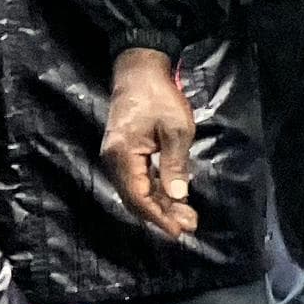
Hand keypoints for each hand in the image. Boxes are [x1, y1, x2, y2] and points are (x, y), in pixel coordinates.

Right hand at [101, 47, 201, 240]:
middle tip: (190, 226)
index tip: (179, 231)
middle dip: (162, 215)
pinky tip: (173, 198)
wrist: (138, 71)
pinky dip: (156, 191)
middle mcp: (114, 161)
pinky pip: (138, 180)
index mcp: (122, 156)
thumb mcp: (176, 129)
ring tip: (187, 216)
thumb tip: (178, 197)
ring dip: (160, 205)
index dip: (159, 217)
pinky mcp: (123, 153)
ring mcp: (116, 157)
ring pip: (137, 191)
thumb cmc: (159, 97)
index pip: (139, 197)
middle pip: (136, 199)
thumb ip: (175, 165)